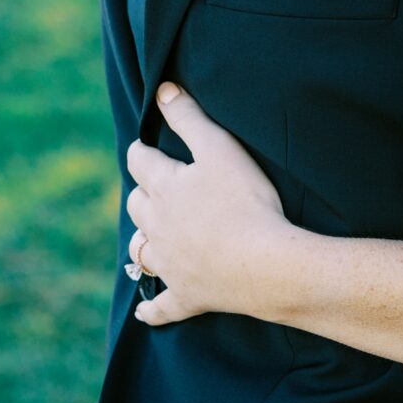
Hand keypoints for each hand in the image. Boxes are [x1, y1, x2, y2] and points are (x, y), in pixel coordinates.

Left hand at [125, 83, 299, 326]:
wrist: (266, 264)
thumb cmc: (247, 201)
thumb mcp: (220, 149)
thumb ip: (189, 118)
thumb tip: (163, 91)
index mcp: (164, 188)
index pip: (140, 161)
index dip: (142, 150)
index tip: (145, 146)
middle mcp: (158, 227)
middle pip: (136, 206)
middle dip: (142, 194)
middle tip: (153, 187)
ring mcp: (170, 265)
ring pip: (141, 252)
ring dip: (142, 242)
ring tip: (148, 237)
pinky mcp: (187, 296)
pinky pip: (161, 307)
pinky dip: (151, 309)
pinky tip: (144, 311)